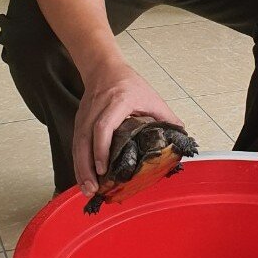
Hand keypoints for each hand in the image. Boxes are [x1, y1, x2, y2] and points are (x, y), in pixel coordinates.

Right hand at [74, 60, 182, 195]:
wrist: (104, 68)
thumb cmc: (128, 82)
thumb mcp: (152, 97)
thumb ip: (167, 117)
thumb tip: (181, 137)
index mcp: (117, 101)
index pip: (103, 126)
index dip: (101, 148)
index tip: (103, 168)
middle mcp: (97, 108)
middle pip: (85, 139)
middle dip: (87, 166)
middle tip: (93, 188)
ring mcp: (84, 115)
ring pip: (77, 144)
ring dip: (80, 168)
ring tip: (87, 189)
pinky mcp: (78, 120)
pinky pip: (76, 144)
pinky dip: (78, 162)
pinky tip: (83, 178)